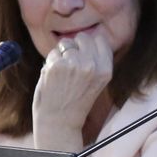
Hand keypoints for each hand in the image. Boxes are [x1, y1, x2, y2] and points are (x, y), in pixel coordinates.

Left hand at [32, 28, 113, 150]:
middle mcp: (92, 65)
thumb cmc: (77, 100)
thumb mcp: (97, 81)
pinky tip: (54, 77)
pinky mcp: (56, 66)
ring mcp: (74, 64)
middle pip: (83, 37)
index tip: (85, 56)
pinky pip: (53, 53)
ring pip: (66, 44)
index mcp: (106, 70)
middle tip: (72, 65)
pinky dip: (51, 62)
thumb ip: (95, 60)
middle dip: (75, 46)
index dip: (90, 45)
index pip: (100, 39)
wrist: (60, 121)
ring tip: (63, 73)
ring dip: (61, 54)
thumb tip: (85, 36)